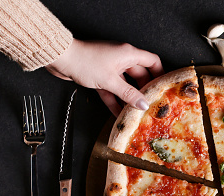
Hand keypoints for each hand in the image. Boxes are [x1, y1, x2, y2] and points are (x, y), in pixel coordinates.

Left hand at [46, 39, 163, 115]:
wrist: (60, 58)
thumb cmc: (86, 62)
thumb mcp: (110, 81)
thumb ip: (128, 94)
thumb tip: (144, 104)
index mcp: (128, 54)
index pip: (152, 61)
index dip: (160, 73)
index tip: (163, 87)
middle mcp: (121, 59)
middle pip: (140, 75)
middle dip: (144, 91)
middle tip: (150, 105)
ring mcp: (110, 67)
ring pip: (125, 85)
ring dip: (129, 98)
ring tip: (136, 112)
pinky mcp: (100, 76)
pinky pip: (112, 90)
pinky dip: (115, 100)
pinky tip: (118, 113)